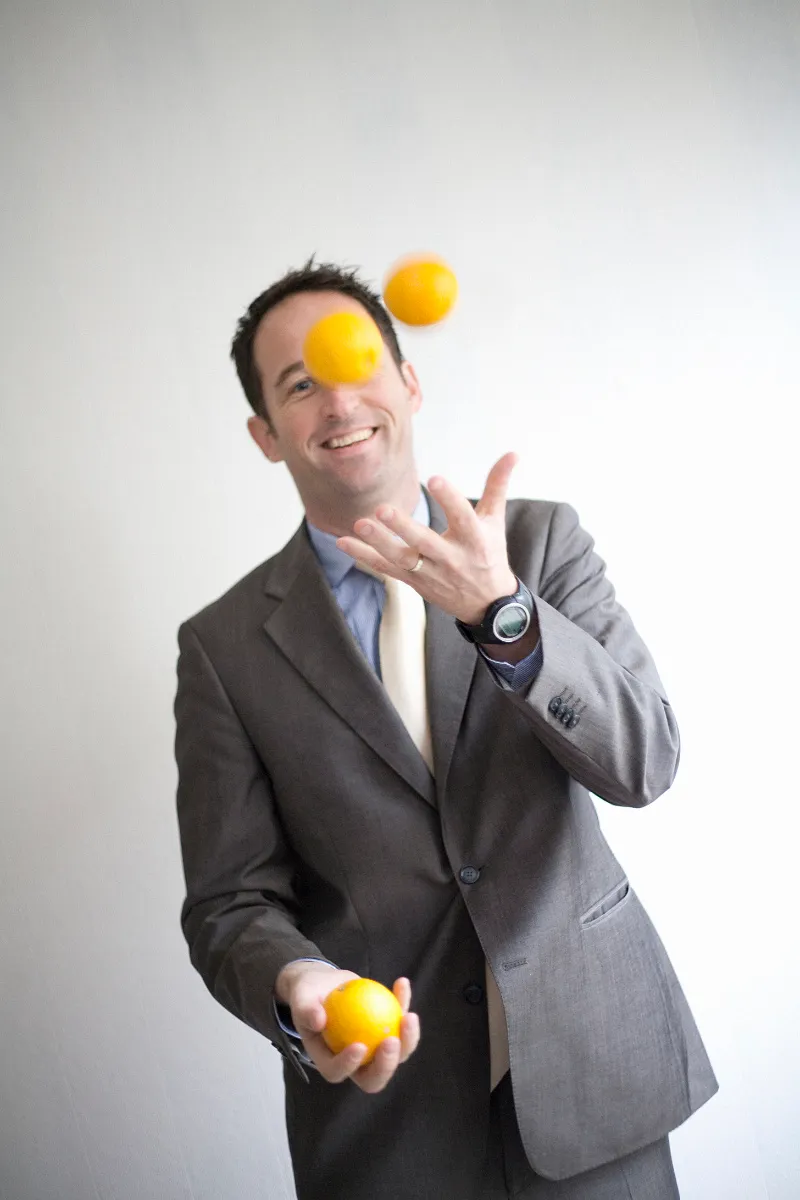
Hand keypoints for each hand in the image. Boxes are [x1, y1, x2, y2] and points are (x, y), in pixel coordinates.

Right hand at [276, 962, 420, 1093]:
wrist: (323, 984)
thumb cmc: (308, 995)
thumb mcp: (301, 998)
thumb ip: (305, 1009)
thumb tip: (318, 1021)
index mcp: (329, 1061)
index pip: (337, 1072)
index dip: (349, 1065)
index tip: (358, 1045)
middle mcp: (355, 1062)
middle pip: (373, 1076)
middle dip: (387, 1065)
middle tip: (391, 1040)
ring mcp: (374, 1048)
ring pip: (397, 1054)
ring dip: (408, 1039)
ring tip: (409, 1017)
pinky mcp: (387, 1028)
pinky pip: (400, 1020)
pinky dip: (403, 1002)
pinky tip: (401, 983)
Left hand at [336, 452, 518, 624]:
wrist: (487, 603)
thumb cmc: (489, 554)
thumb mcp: (495, 521)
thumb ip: (497, 485)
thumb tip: (512, 453)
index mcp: (474, 540)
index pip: (463, 518)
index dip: (450, 499)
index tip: (435, 479)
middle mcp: (452, 558)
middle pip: (425, 543)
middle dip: (404, 528)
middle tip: (383, 510)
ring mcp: (431, 573)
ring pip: (402, 559)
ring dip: (379, 543)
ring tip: (359, 524)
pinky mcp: (414, 582)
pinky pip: (386, 570)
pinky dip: (365, 557)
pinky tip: (343, 542)